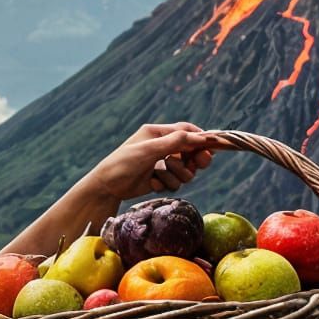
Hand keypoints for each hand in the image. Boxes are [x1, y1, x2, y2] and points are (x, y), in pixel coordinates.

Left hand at [89, 121, 215, 202]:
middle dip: (194, 160)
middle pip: (191, 151)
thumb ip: (175, 142)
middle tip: (198, 164)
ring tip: (160, 175)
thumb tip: (200, 137)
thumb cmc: (123, 163)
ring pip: (185, 169)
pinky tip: (152, 183)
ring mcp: (162, 163)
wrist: (107, 188)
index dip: (201, 138)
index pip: (186, 131)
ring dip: (177, 174)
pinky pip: (176, 182)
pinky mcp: (160, 179)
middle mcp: (162, 146)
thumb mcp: (149, 150)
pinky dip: (166, 184)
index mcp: (158, 133)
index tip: (212, 148)